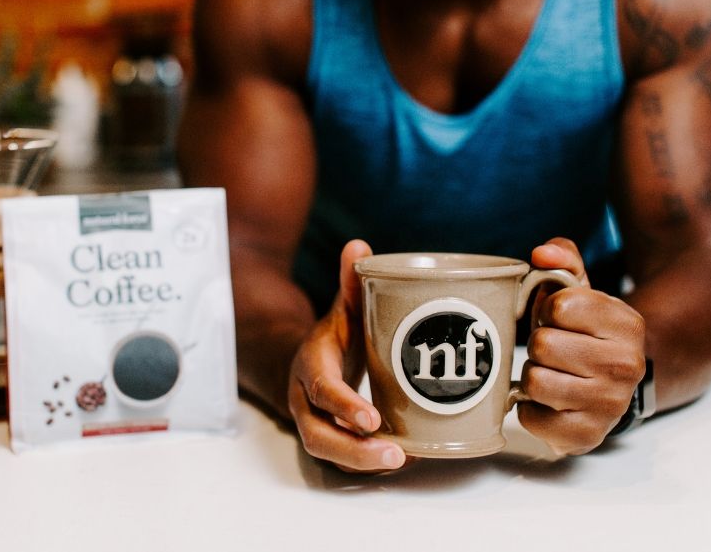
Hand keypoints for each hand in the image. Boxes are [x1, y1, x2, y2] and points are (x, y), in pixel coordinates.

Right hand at [287, 240, 407, 471]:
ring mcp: (316, 424)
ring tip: (405, 461)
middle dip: (355, 451)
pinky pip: (344, 461)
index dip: (344, 405)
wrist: (303, 363)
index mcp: (309, 366)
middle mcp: (306, 402)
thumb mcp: (340, 309)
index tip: (372, 418)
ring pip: (331, 455)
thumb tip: (359, 245)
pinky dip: (370, 466)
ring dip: (365, 464)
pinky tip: (406, 459)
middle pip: (319, 436)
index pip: (321, 389)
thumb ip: (350, 282)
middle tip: (396, 453)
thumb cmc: (332, 337)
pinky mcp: (332, 440)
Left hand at [519, 238, 646, 454]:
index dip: (547, 310)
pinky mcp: (588, 436)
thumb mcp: (581, 292)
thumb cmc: (585, 333)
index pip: (561, 305)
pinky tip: (545, 402)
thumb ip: (563, 261)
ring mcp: (609, 404)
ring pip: (535, 381)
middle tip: (551, 351)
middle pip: (543, 345)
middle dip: (538, 345)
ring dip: (532, 376)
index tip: (557, 319)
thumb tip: (542, 254)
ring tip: (549, 374)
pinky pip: (533, 418)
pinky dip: (529, 409)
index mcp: (626, 323)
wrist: (611, 386)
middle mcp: (625, 365)